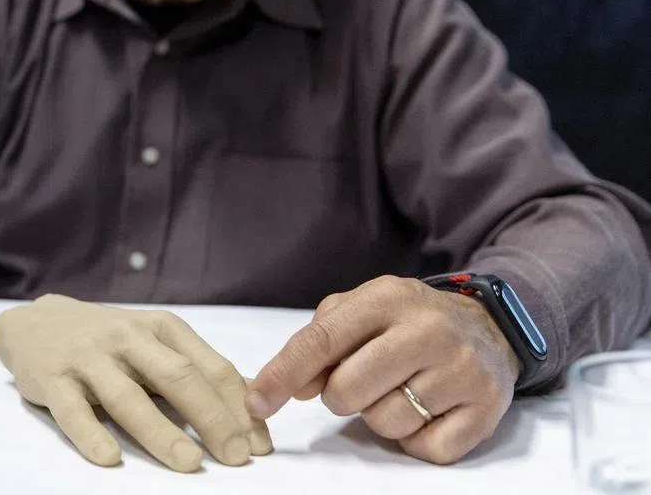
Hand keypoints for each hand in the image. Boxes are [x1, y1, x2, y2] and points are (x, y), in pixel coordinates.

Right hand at [0, 294, 272, 471]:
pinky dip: (91, 435)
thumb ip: (200, 370)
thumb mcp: (156, 343)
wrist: (36, 323)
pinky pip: (73, 411)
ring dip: (160, 431)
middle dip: (212, 418)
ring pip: (128, 396)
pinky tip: (109, 458)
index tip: (260, 444)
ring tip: (188, 463)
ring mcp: (89, 358)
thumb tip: (256, 402)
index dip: (238, 406)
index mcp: (161, 328)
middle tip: (237, 456)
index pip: (209, 367)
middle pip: (176, 377)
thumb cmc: (109, 340)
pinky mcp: (53, 379)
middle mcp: (127, 337)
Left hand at [245, 276, 520, 463]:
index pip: (322, 340)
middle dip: (341, 397)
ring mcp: (461, 369)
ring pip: (386, 422)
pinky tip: (427, 409)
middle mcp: (427, 329)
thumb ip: (320, 339)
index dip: (284, 374)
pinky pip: (425, 448)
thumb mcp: (363, 309)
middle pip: (348, 389)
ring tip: (401, 390)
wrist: (489, 326)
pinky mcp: (485, 409)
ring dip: (382, 416)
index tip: (257, 402)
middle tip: (360, 383)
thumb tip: (290, 386)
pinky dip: (417, 439)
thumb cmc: (407, 321)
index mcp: (387, 298)